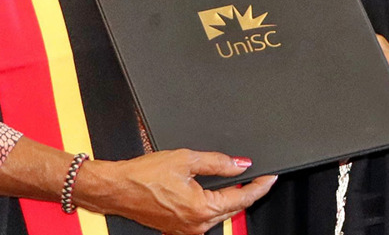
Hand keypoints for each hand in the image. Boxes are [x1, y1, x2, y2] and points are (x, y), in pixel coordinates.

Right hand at [81, 149, 276, 234]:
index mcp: (200, 209)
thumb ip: (218, 162)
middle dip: (248, 193)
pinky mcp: (178, 229)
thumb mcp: (186, 159)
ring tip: (238, 181)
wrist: (117, 188)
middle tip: (259, 177)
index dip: (260, 186)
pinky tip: (214, 192)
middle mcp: (195, 225)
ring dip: (230, 199)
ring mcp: (186, 230)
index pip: (242, 198)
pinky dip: (213, 206)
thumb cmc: (143, 175)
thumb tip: (241, 164)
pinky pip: (204, 219)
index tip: (271, 177)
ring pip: (219, 215)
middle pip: (233, 209)